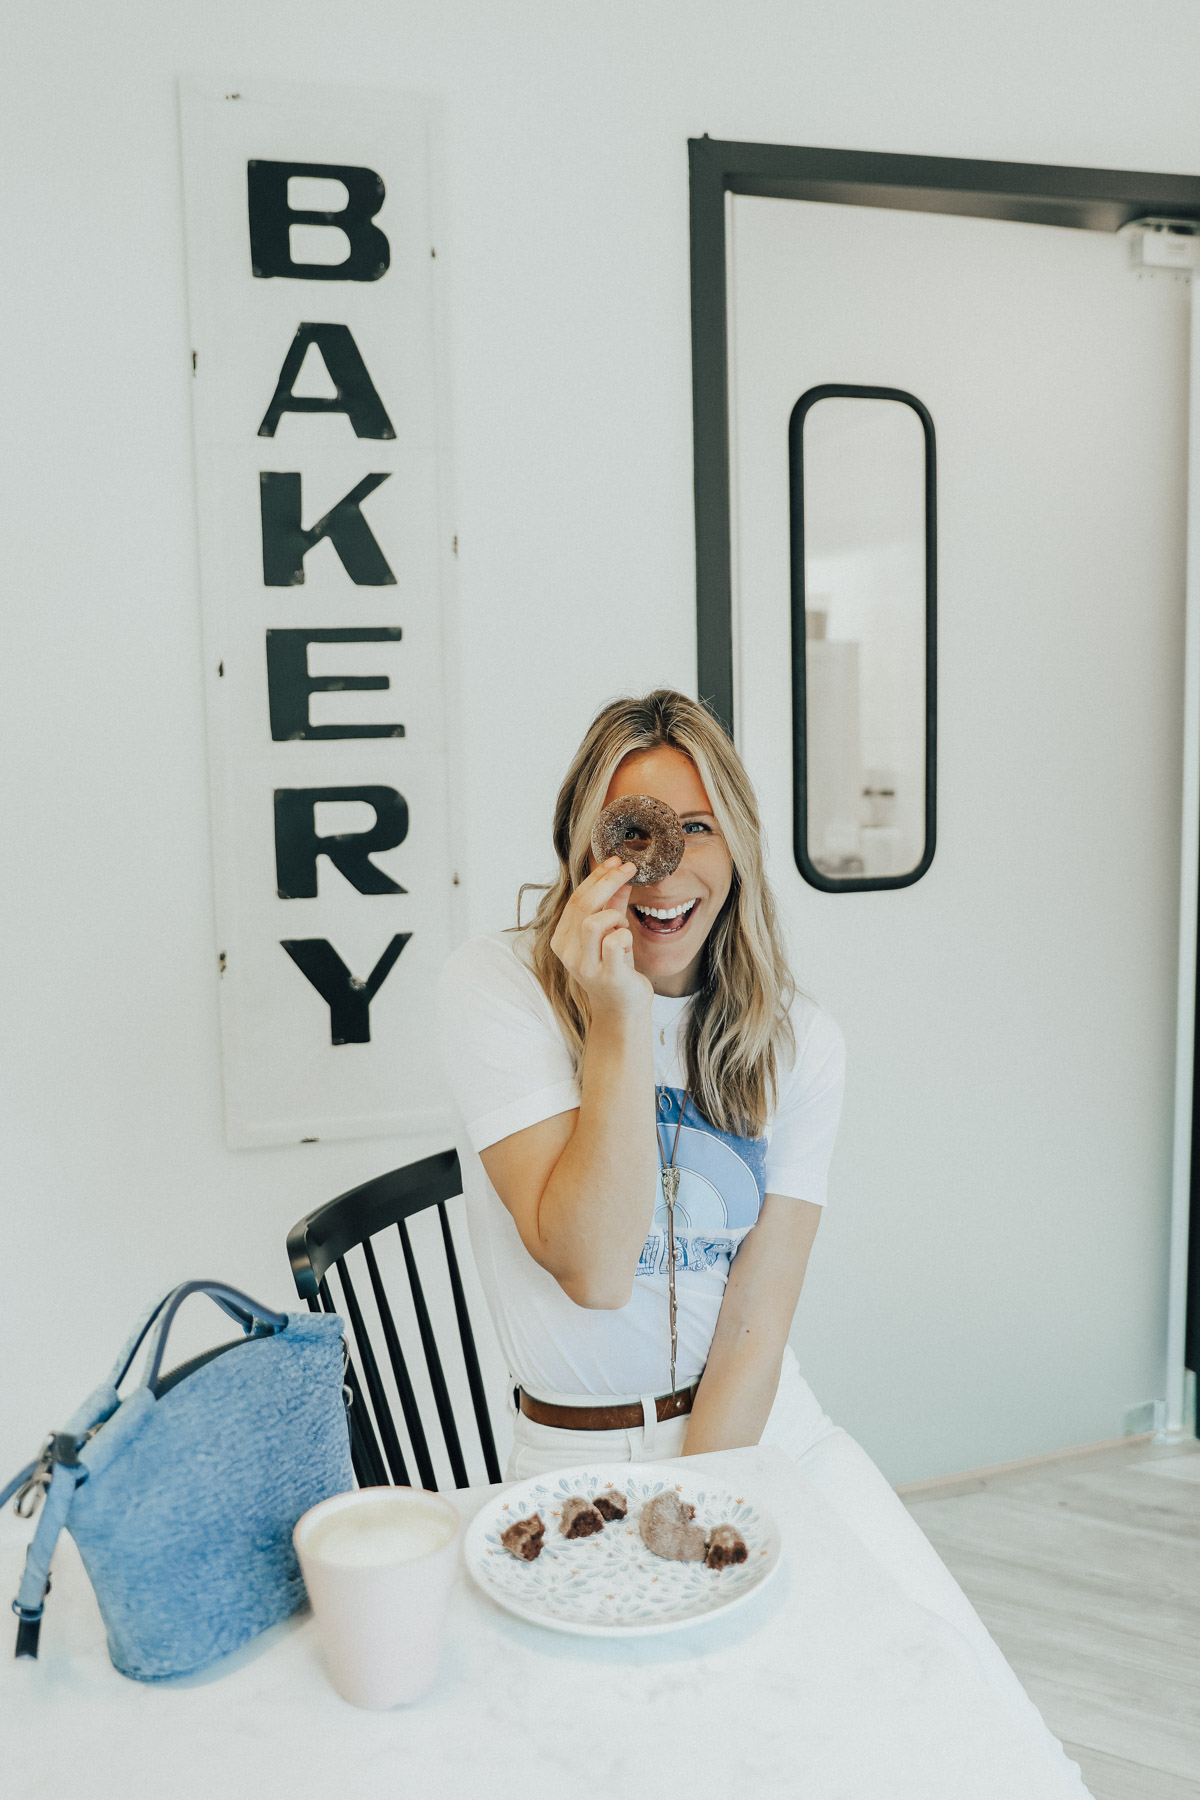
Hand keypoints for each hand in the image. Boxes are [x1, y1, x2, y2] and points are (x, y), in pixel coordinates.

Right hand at [550, 858, 651, 1017]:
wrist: (622, 1008)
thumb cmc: (615, 968)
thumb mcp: (611, 932)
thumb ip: (613, 905)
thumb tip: (621, 874)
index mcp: (562, 939)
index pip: (576, 898)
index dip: (597, 876)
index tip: (616, 860)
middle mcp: (568, 952)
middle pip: (583, 905)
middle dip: (608, 881)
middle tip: (629, 868)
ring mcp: (585, 966)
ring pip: (595, 922)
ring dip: (616, 917)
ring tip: (623, 929)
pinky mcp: (607, 976)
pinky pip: (615, 942)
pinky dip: (625, 936)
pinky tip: (627, 943)